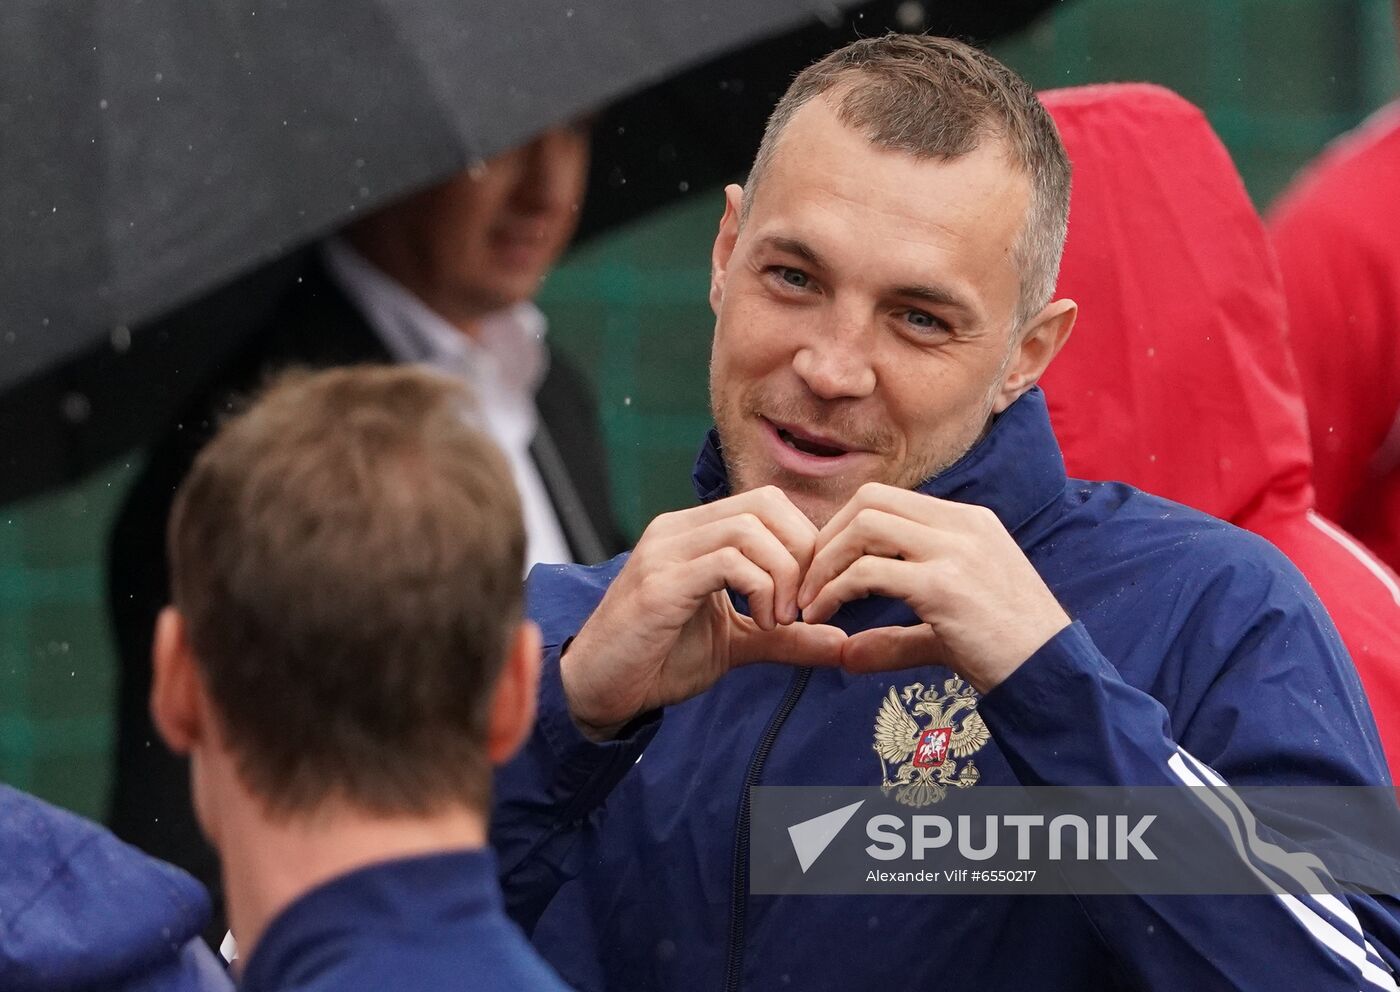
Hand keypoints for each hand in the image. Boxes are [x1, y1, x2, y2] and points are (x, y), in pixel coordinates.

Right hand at [562, 486, 847, 738]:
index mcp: (695, 533)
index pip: (768, 504)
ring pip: (751, 529)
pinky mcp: (659, 584)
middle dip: (802, 555)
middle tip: (802, 607)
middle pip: (767, 505)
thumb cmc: (658, 661)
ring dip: (783, 577)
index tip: (811, 597)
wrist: (598, 691)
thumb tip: (842, 641)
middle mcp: (678, 529)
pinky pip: (728, 561)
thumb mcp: (736, 644)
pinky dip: (761, 590)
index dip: (804, 544)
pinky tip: (761, 624)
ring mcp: (666, 551)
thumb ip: (786, 636)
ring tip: (779, 620)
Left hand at [797, 483, 1069, 692]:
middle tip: (807, 583)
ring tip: (809, 603)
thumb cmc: (1007, 653)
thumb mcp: (947, 629)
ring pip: (864, 526)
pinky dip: (834, 591)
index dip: (843, 528)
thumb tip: (845, 655)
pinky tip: (824, 617)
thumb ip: (895, 637)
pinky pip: (868, 573)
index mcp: (968, 522)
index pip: (888, 499)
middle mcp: (962, 525)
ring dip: (825, 563)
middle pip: (870, 501)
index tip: (823, 568)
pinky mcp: (944, 586)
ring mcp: (955, 552)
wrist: (1053, 676)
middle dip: (827, 538)